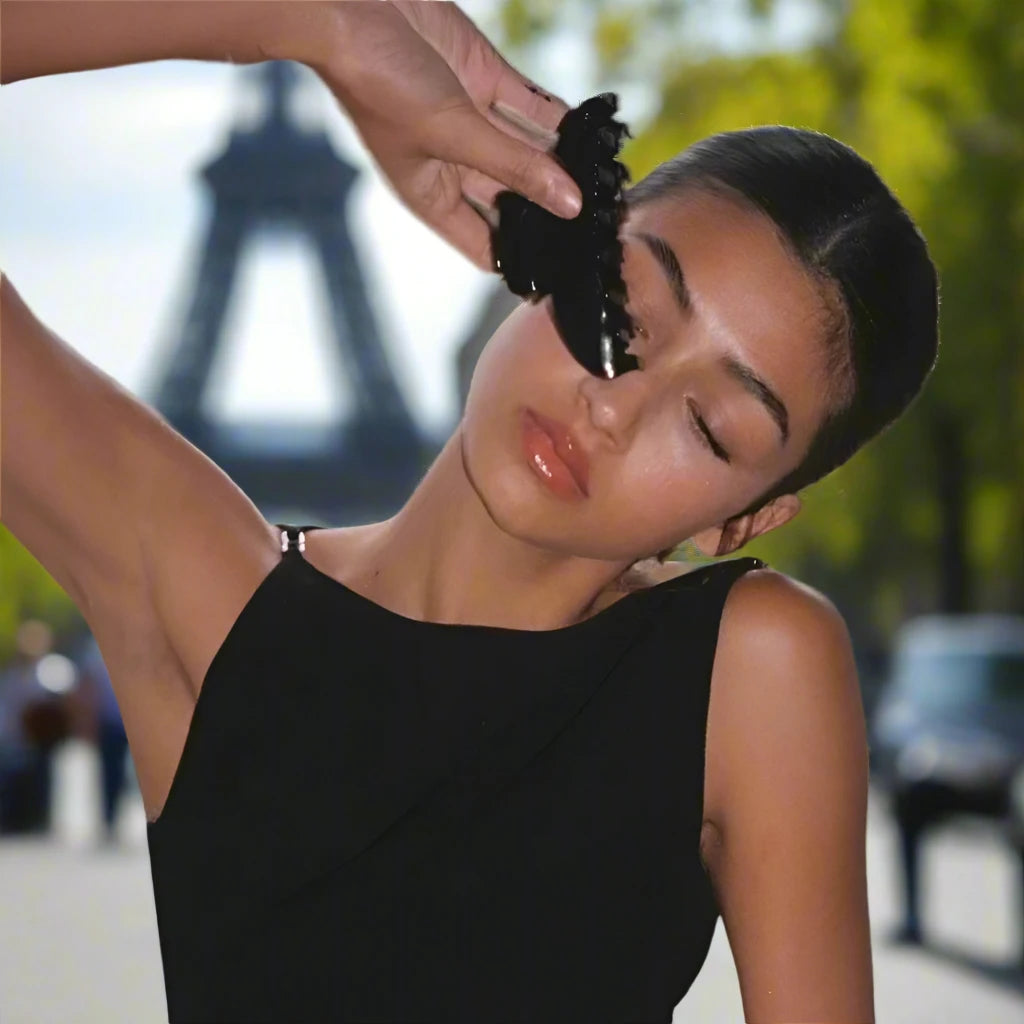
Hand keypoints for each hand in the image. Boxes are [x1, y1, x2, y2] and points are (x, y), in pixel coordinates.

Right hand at [306, 2, 581, 270]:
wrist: (348, 7)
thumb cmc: (380, 83)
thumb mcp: (455, 135)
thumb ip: (517, 167)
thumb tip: (569, 206)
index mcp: (434, 196)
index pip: (487, 245)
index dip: (522, 259)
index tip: (563, 268)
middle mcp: (455, 165)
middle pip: (515, 202)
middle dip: (552, 211)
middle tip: (599, 223)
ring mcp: (472, 122)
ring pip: (529, 153)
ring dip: (564, 165)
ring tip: (608, 184)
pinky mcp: (485, 78)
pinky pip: (532, 108)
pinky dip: (562, 121)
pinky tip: (594, 136)